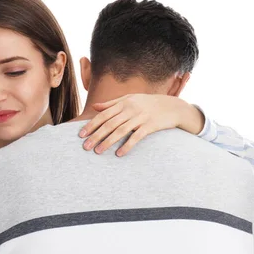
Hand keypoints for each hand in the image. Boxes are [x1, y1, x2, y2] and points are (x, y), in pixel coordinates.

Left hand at [78, 94, 204, 155]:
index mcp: (123, 103)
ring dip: (108, 142)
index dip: (91, 125)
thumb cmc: (147, 103)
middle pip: (109, 124)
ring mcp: (140, 117)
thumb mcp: (130, 99)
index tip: (81, 134)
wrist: (172, 106)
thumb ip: (111, 103)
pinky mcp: (150, 126)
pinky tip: (119, 154)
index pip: (103, 115)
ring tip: (98, 152)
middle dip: (96, 136)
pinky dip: (127, 146)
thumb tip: (95, 107)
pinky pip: (136, 137)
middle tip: (85, 147)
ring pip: (120, 131)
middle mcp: (130, 109)